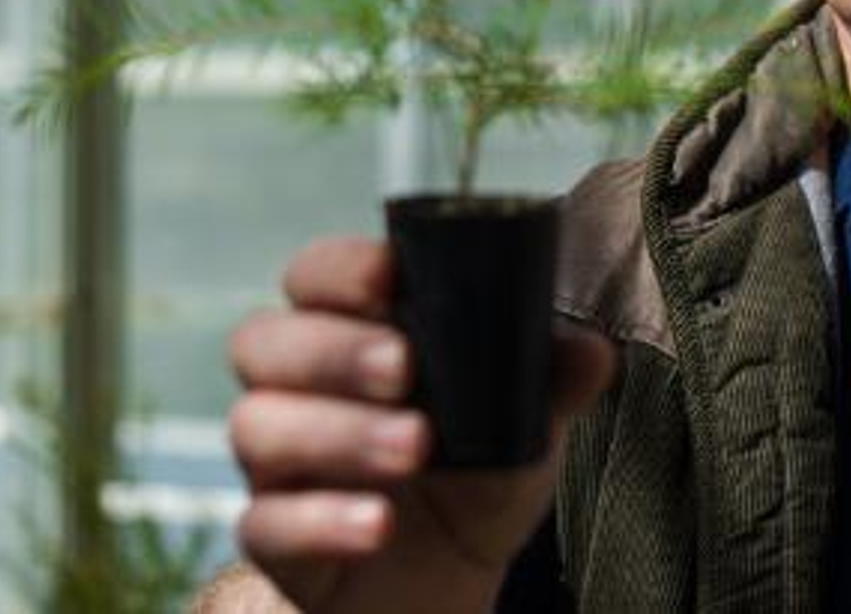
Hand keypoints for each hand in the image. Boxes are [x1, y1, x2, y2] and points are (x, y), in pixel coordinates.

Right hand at [226, 235, 615, 613]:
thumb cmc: (471, 475)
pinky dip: (320, 520)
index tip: (391, 274)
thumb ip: (549, 381)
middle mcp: (295, 389)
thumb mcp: (520, 424)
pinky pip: (266, 524)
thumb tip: (593, 350)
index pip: (315, 277)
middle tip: (403, 368)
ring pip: (257, 426)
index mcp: (349, 333)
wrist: (447, 584)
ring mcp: (277, 465)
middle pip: (264, 342)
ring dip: (338, 433)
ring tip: (413, 447)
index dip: (340, 269)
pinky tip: (376, 525)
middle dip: (333, 349)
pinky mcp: (275, 540)